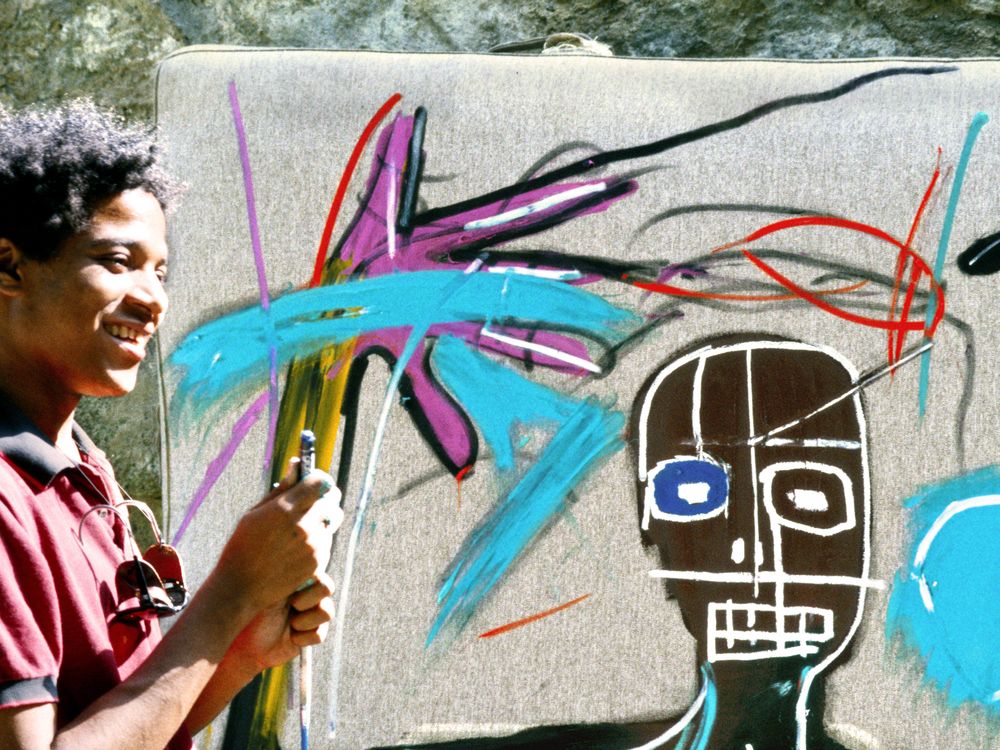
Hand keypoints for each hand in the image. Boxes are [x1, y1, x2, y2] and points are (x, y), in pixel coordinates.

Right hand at [210, 461, 342, 623]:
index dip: (319, 479)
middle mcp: (304, 524)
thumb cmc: (242, 546)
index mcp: (286, 507)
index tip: (314, 482)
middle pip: (332, 501)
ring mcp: (313, 545)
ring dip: (320, 522)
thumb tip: (295, 465)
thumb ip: (280, 490)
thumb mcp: (255, 514)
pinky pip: (326, 544)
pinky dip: (317, 542)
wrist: (241, 588)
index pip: (321, 482)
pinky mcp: (317, 562)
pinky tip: (297, 549)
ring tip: (298, 530)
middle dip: (324, 500)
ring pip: (330, 523)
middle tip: (312, 504)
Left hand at [227, 573, 336, 673]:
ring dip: (307, 620)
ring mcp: (309, 615)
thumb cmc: (245, 613)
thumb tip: (303, 566)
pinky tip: (291, 638)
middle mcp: (305, 594)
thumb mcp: (261, 591)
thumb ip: (282, 578)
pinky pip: (320, 633)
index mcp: (294, 579)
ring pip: (327, 612)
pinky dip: (305, 638)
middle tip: (293, 606)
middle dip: (309, 600)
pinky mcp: (310, 635)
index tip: (290, 590)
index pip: (315, 569)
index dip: (310, 578)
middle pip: (327, 588)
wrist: (243, 648)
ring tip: (291, 625)